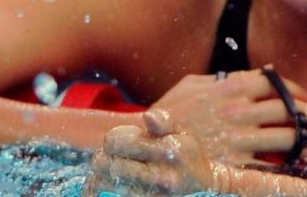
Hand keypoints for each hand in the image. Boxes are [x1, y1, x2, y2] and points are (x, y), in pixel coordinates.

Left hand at [85, 124, 219, 196]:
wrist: (204, 191)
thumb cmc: (187, 158)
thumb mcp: (181, 135)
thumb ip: (164, 121)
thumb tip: (148, 116)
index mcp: (169, 151)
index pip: (117, 142)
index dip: (112, 140)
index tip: (117, 143)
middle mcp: (162, 179)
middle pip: (108, 165)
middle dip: (104, 159)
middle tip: (110, 159)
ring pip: (106, 187)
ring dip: (102, 179)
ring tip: (110, 175)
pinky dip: (105, 193)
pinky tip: (112, 188)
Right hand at [146, 69, 306, 166]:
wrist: (150, 142)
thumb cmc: (169, 112)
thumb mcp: (192, 84)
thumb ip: (221, 79)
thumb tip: (250, 77)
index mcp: (228, 87)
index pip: (271, 82)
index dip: (293, 87)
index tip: (303, 95)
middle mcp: (237, 110)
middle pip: (285, 107)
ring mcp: (238, 138)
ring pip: (285, 136)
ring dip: (305, 139)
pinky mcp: (236, 163)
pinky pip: (272, 165)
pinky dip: (290, 165)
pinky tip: (299, 165)